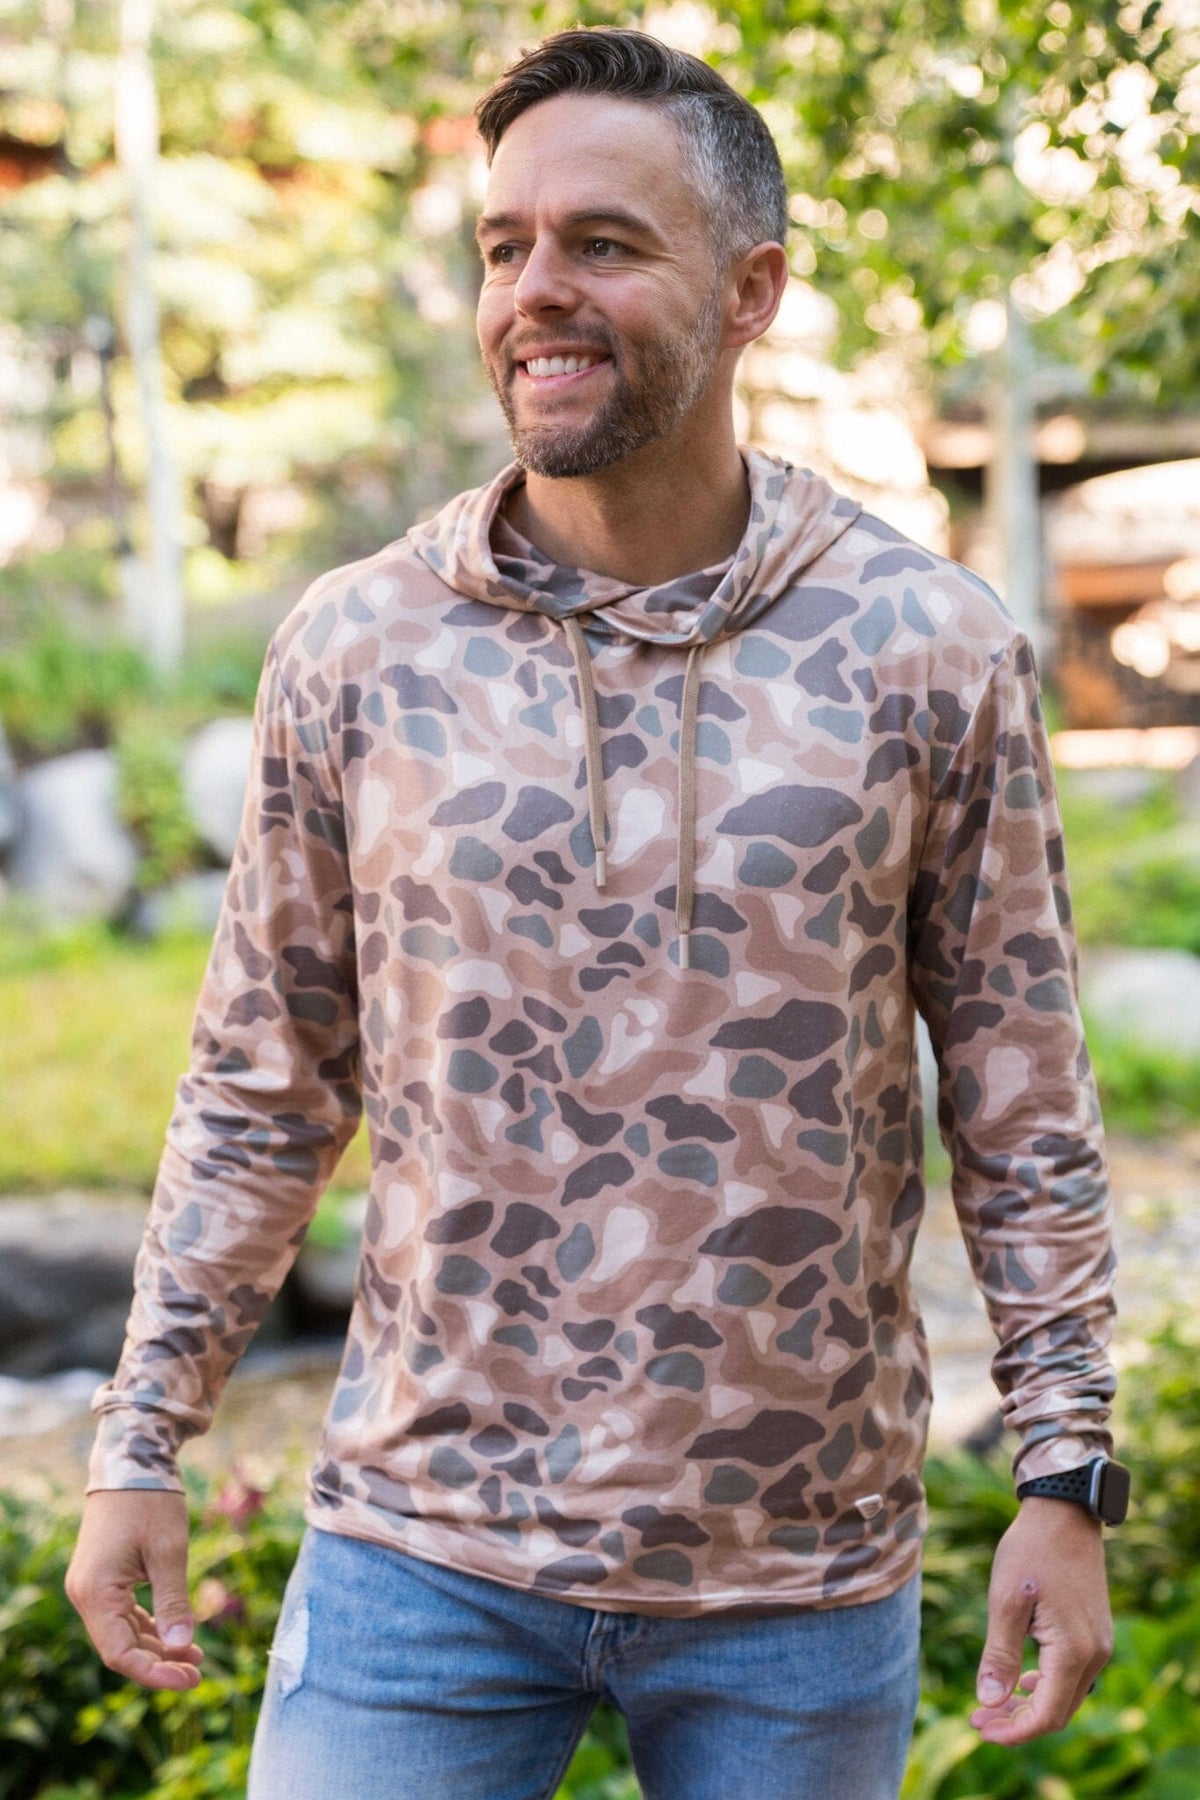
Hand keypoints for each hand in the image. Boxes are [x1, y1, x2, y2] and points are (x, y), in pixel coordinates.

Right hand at [65, 1489, 204, 1690]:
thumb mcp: (169, 1551)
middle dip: (159, 1663)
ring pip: (122, 1633)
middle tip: (198, 1673)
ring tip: (195, 1657)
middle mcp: (86, 1594)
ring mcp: (92, 1587)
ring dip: (156, 1646)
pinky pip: (124, 1614)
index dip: (154, 1673)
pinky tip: (177, 1634)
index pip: (120, 1654)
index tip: (189, 1679)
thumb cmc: (151, 1502)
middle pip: (120, 1647)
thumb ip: (173, 1601)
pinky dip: (149, 1626)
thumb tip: (182, 1647)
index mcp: (96, 1592)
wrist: (132, 1460)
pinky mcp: (103, 1578)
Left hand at [971, 1495, 1112, 1743]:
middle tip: (978, 1719)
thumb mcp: (1005, 1601)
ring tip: (992, 1702)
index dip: (1012, 1731)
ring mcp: (1099, 1645)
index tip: (978, 1727)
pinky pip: (1072, 1676)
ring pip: (1065, 1696)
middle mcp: (1094, 1655)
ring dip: (1030, 1705)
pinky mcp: (1095, 1633)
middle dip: (1017, 1723)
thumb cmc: (1030, 1551)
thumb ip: (999, 1654)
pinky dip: (1045, 1685)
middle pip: (1057, 1712)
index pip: (1046, 1715)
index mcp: (1073, 1652)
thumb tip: (989, 1700)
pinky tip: (1021, 1678)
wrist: (1064, 1513)